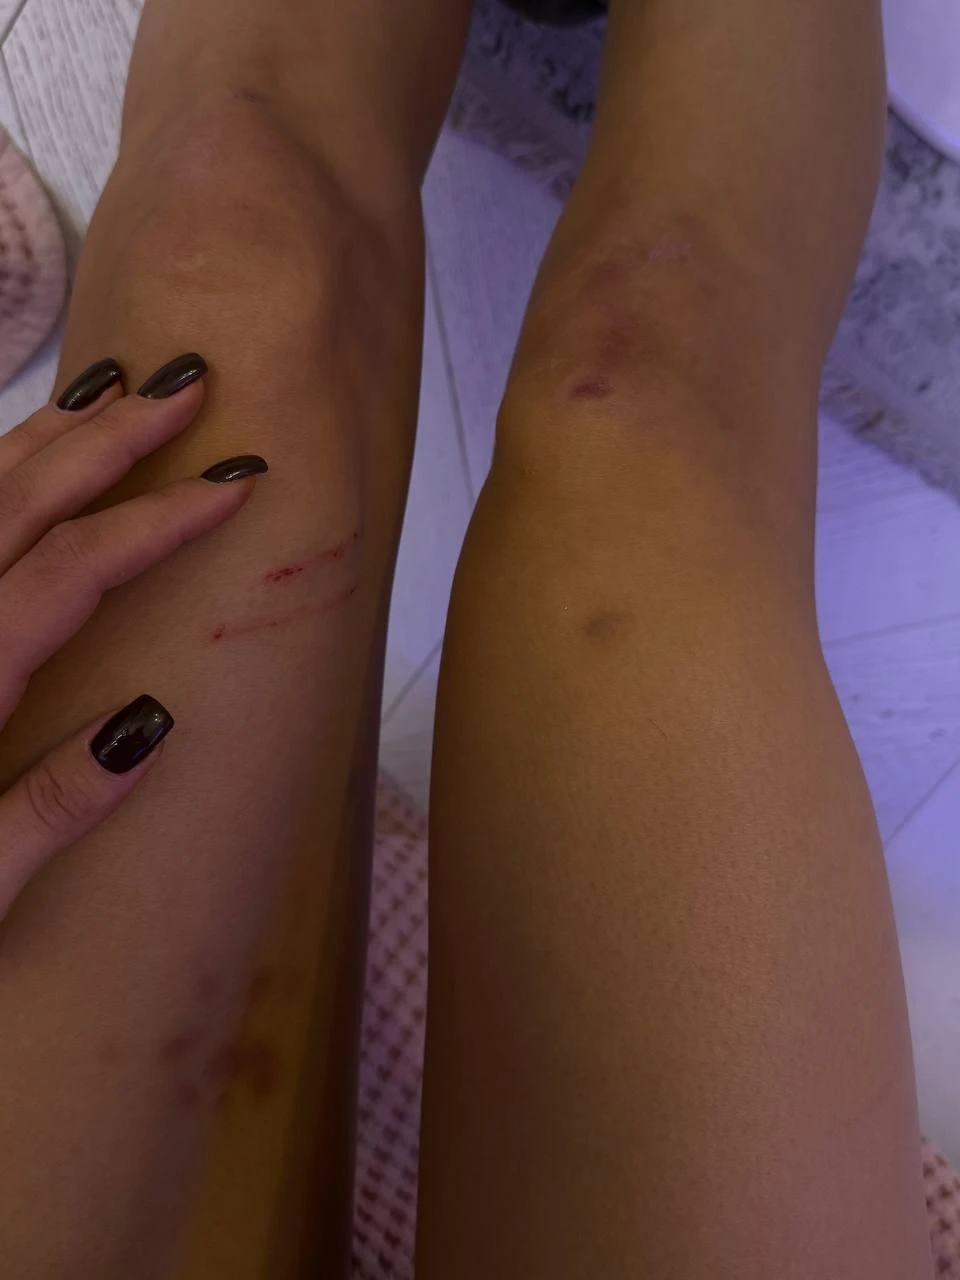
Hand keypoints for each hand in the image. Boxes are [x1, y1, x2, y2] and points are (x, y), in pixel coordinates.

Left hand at [0, 354, 266, 918]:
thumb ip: (51, 810)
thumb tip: (152, 723)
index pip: (75, 568)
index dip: (159, 518)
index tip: (233, 485)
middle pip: (21, 500)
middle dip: (111, 436)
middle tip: (184, 386)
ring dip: (44, 435)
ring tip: (109, 391)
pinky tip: (10, 465)